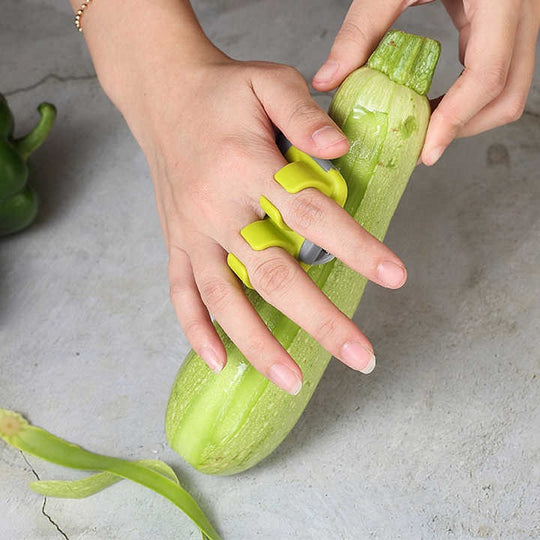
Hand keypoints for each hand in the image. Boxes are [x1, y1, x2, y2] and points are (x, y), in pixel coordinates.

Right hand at [134, 56, 407, 393]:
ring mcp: (192, 231)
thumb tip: (341, 151)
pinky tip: (218, 361)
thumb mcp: (268, 80)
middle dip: (319, 320)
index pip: (311, 214)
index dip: (356, 247)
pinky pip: (181, 293)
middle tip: (361, 357)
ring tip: (292, 381)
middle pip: (272, 274)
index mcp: (246, 166)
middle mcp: (217, 207)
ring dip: (258, 344)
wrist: (162, 93)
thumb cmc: (222, 91)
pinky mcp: (175, 242)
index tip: (394, 276)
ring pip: (225, 298)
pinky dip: (196, 330)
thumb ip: (305, 114)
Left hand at [312, 0, 539, 164]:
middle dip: (465, 127)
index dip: (457, 119)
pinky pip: (497, 74)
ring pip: (510, 90)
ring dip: (469, 118)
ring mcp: (518, 18)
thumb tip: (328, 79)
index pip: (489, 75)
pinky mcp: (505, 25)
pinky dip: (468, 98)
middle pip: (508, 94)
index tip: (428, 150)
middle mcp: (520, 10)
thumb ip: (361, 30)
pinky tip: (434, 104)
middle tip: (424, 146)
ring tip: (426, 129)